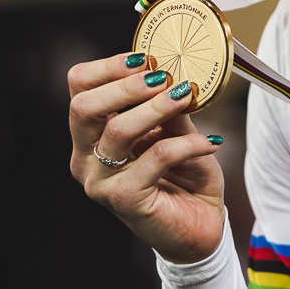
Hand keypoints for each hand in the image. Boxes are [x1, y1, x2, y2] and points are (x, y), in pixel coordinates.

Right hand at [67, 53, 224, 263]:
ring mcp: (100, 182)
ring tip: (185, 96)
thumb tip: (169, 70)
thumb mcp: (175, 131)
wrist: (198, 230)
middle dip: (125, 86)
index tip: (145, 59)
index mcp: (89, 136)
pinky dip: (186, 144)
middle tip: (162, 76)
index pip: (78, 89)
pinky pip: (155, 157)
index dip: (107, 68)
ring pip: (117, 130)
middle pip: (84, 107)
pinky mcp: (124, 200)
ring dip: (155, 108)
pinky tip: (210, 142)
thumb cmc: (182, 177)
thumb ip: (167, 105)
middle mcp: (85, 158)